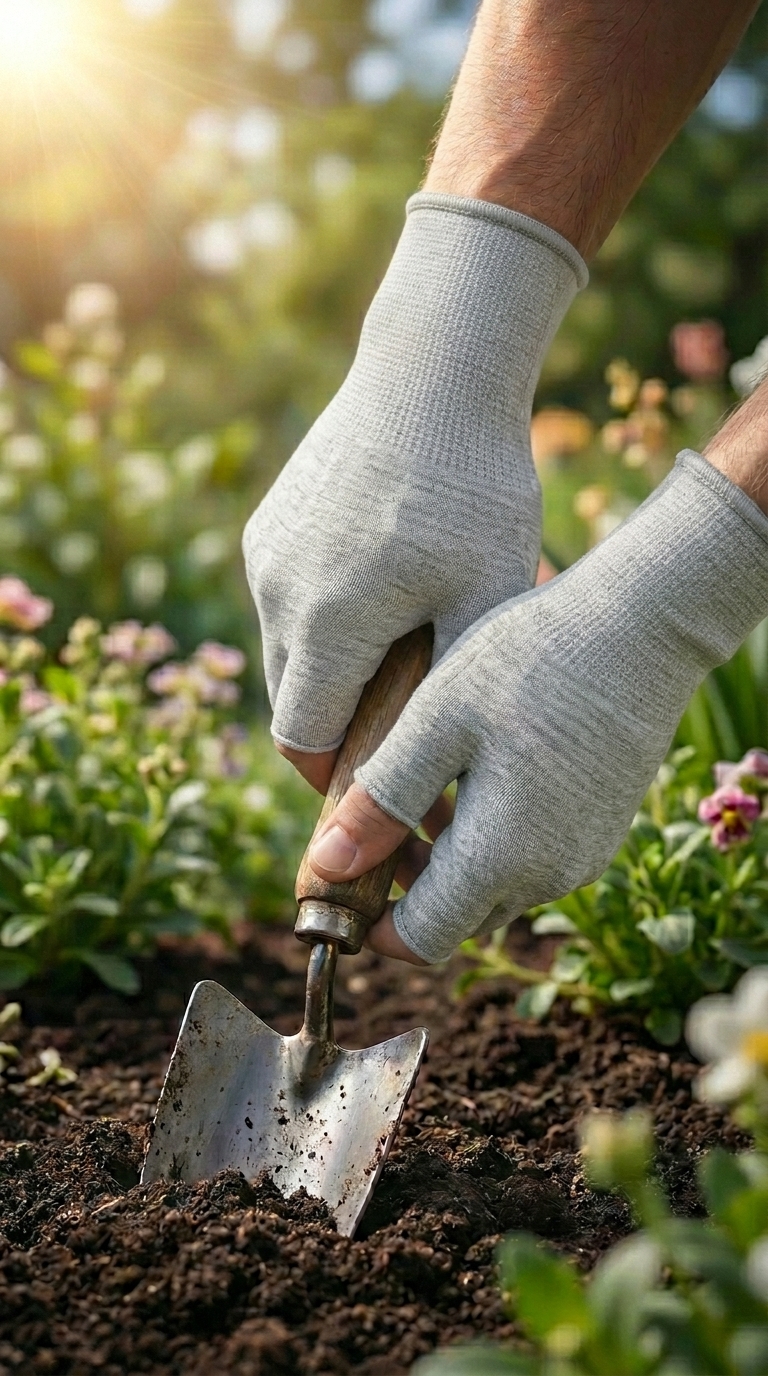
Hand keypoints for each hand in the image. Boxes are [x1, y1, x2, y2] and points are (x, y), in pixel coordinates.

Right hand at [243, 193, 585, 786]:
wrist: (434, 370)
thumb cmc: (476, 487)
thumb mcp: (488, 597)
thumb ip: (450, 689)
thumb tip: (432, 770)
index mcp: (325, 623)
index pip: (302, 741)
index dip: (341, 779)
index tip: (389, 787)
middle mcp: (276, 592)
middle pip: (290, 702)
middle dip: (338, 731)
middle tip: (403, 736)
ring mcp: (266, 553)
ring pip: (287, 650)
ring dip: (331, 674)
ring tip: (403, 661)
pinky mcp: (270, 522)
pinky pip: (286, 599)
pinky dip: (324, 623)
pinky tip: (385, 602)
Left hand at [309, 452, 767, 962]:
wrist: (645, 626)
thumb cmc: (532, 660)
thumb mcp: (437, 720)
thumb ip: (381, 798)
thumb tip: (327, 868)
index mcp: (502, 856)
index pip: (421, 940)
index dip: (370, 926)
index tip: (336, 881)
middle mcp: (549, 875)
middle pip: (456, 918)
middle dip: (403, 889)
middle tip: (363, 819)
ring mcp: (583, 855)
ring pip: (491, 889)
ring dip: (443, 861)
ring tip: (411, 786)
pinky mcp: (599, 830)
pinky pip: (529, 861)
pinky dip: (487, 841)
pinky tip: (467, 775)